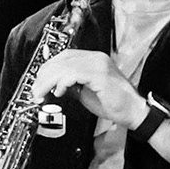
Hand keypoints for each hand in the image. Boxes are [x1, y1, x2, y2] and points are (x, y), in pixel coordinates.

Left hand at [27, 49, 146, 126]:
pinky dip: (63, 82)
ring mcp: (99, 64)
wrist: (133, 112)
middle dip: (44, 75)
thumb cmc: (114, 104)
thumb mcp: (86, 92)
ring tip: (42, 92)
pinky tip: (59, 91)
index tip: (38, 81)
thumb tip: (53, 85)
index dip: (48, 68)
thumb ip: (71, 85)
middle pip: (62, 59)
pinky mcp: (100, 74)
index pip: (65, 56)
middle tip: (36, 89)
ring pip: (65, 66)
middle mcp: (96, 58)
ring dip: (49, 80)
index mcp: (93, 59)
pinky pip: (74, 73)